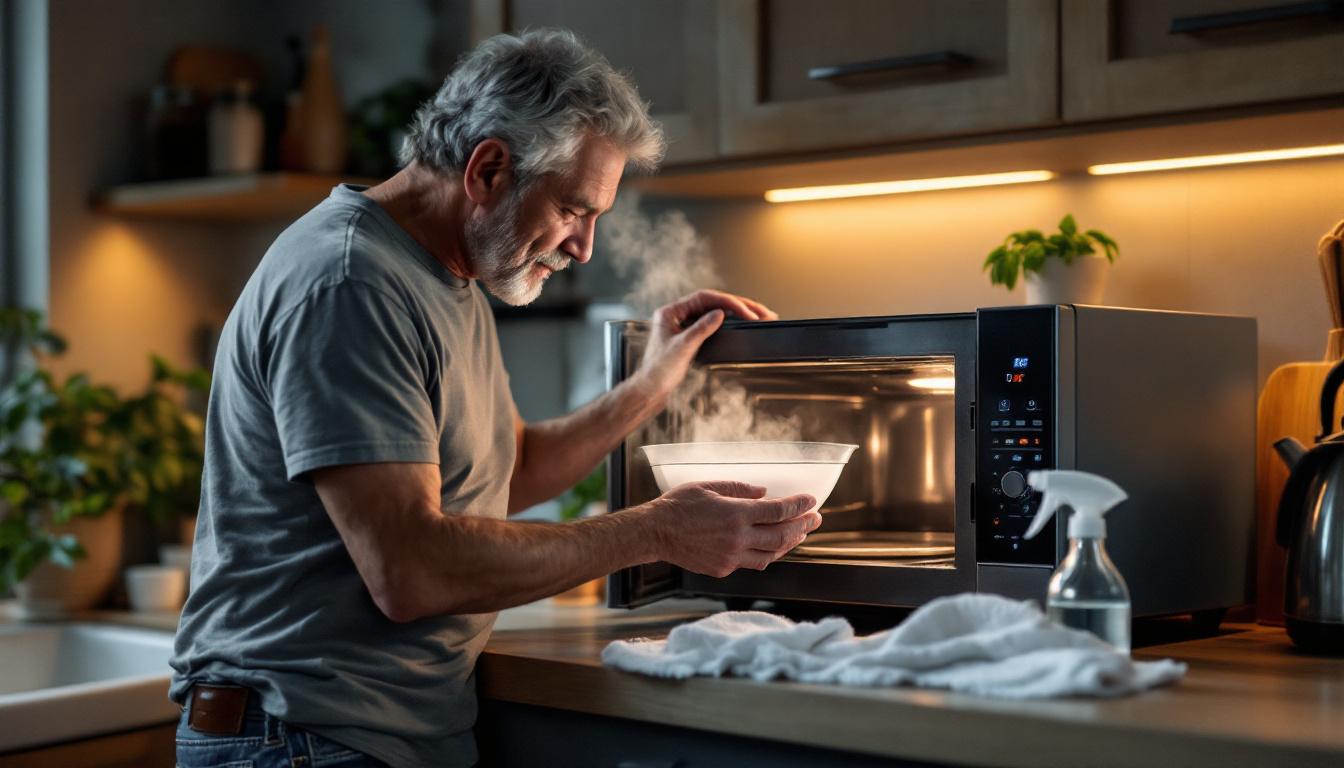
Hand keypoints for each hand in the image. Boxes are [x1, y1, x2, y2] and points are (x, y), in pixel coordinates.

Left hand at [633, 289, 776, 399]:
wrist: (650, 391)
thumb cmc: (658, 371)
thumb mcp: (682, 348)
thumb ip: (701, 329)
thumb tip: (720, 313)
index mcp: (670, 312)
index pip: (703, 298)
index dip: (727, 302)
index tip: (745, 310)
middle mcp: (677, 315)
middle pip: (713, 303)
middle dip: (739, 306)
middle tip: (761, 311)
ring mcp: (685, 325)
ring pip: (716, 312)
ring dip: (738, 313)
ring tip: (759, 315)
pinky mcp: (691, 336)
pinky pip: (714, 324)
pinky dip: (730, 323)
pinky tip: (743, 324)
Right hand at [643, 481, 818, 577]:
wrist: (654, 532)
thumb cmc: (679, 505)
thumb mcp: (709, 486)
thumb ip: (740, 489)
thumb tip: (765, 493)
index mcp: (736, 514)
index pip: (778, 510)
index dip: (799, 505)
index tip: (811, 501)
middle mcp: (737, 538)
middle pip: (782, 534)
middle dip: (803, 526)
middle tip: (816, 519)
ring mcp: (731, 557)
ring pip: (771, 554)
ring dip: (789, 543)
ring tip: (800, 534)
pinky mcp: (723, 569)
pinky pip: (753, 563)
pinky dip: (767, 554)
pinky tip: (773, 546)